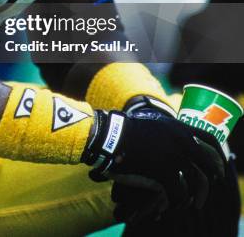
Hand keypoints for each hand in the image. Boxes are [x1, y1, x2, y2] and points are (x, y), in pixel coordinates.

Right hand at [84, 107, 225, 221]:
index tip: (217, 169)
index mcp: (180, 127)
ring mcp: (174, 156)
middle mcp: (182, 140)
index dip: (217, 155)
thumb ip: (169, 132)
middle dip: (207, 183)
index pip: (209, 138)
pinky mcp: (164, 172)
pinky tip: (165, 207)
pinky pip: (177, 193)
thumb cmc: (128, 130)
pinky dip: (173, 203)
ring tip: (183, 205)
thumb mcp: (154, 123)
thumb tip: (177, 143)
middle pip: (207, 165)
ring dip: (189, 198)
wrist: (114, 136)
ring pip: (194, 183)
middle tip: (202, 195)